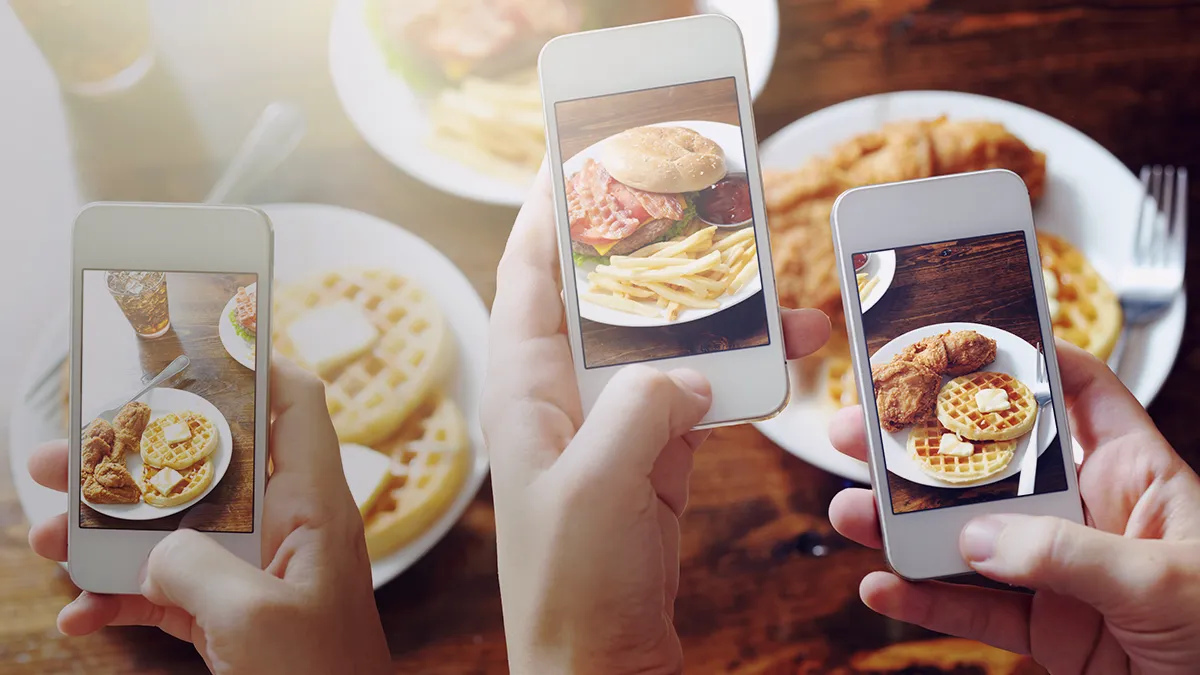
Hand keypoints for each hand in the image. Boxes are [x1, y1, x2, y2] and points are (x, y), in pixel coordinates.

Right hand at [27, 359, 390, 674]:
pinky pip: (168, 593)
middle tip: (57, 457)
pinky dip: (121, 600)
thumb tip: (154, 551)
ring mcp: (256, 574)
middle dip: (129, 461)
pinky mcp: (231, 618)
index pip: (297, 407)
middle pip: (205, 468)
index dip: (255, 366)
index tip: (191, 349)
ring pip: (174, 530)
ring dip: (106, 534)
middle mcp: (285, 530)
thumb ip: (196, 569)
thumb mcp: (255, 621)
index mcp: (313, 507)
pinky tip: (77, 613)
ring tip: (44, 537)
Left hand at [483, 168, 831, 673]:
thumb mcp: (597, 485)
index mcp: (524, 391)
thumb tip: (684, 370)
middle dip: (646, 248)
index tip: (575, 154)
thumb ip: (639, 409)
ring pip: (661, 343)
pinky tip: (787, 352)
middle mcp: (562, 398)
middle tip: (692, 196)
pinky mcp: (654, 459)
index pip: (528, 276)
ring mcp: (612, 428)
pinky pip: (699, 395)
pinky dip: (739, 374)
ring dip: (711, 312)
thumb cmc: (572, 584)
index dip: (547, 211)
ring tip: (763, 270)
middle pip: (602, 299)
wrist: (602, 664)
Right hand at [828, 341, 1199, 673]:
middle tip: (861, 431)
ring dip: (906, 527)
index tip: (963, 343)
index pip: (1082, 396)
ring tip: (851, 512)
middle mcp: (1090, 517)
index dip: (1029, 363)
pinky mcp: (1047, 629)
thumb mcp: (1163, 581)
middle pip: (994, 465)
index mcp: (1135, 478)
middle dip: (925, 447)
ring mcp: (1062, 574)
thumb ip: (1069, 555)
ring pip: (969, 538)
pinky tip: (885, 586)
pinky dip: (925, 602)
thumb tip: (980, 540)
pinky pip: (974, 611)